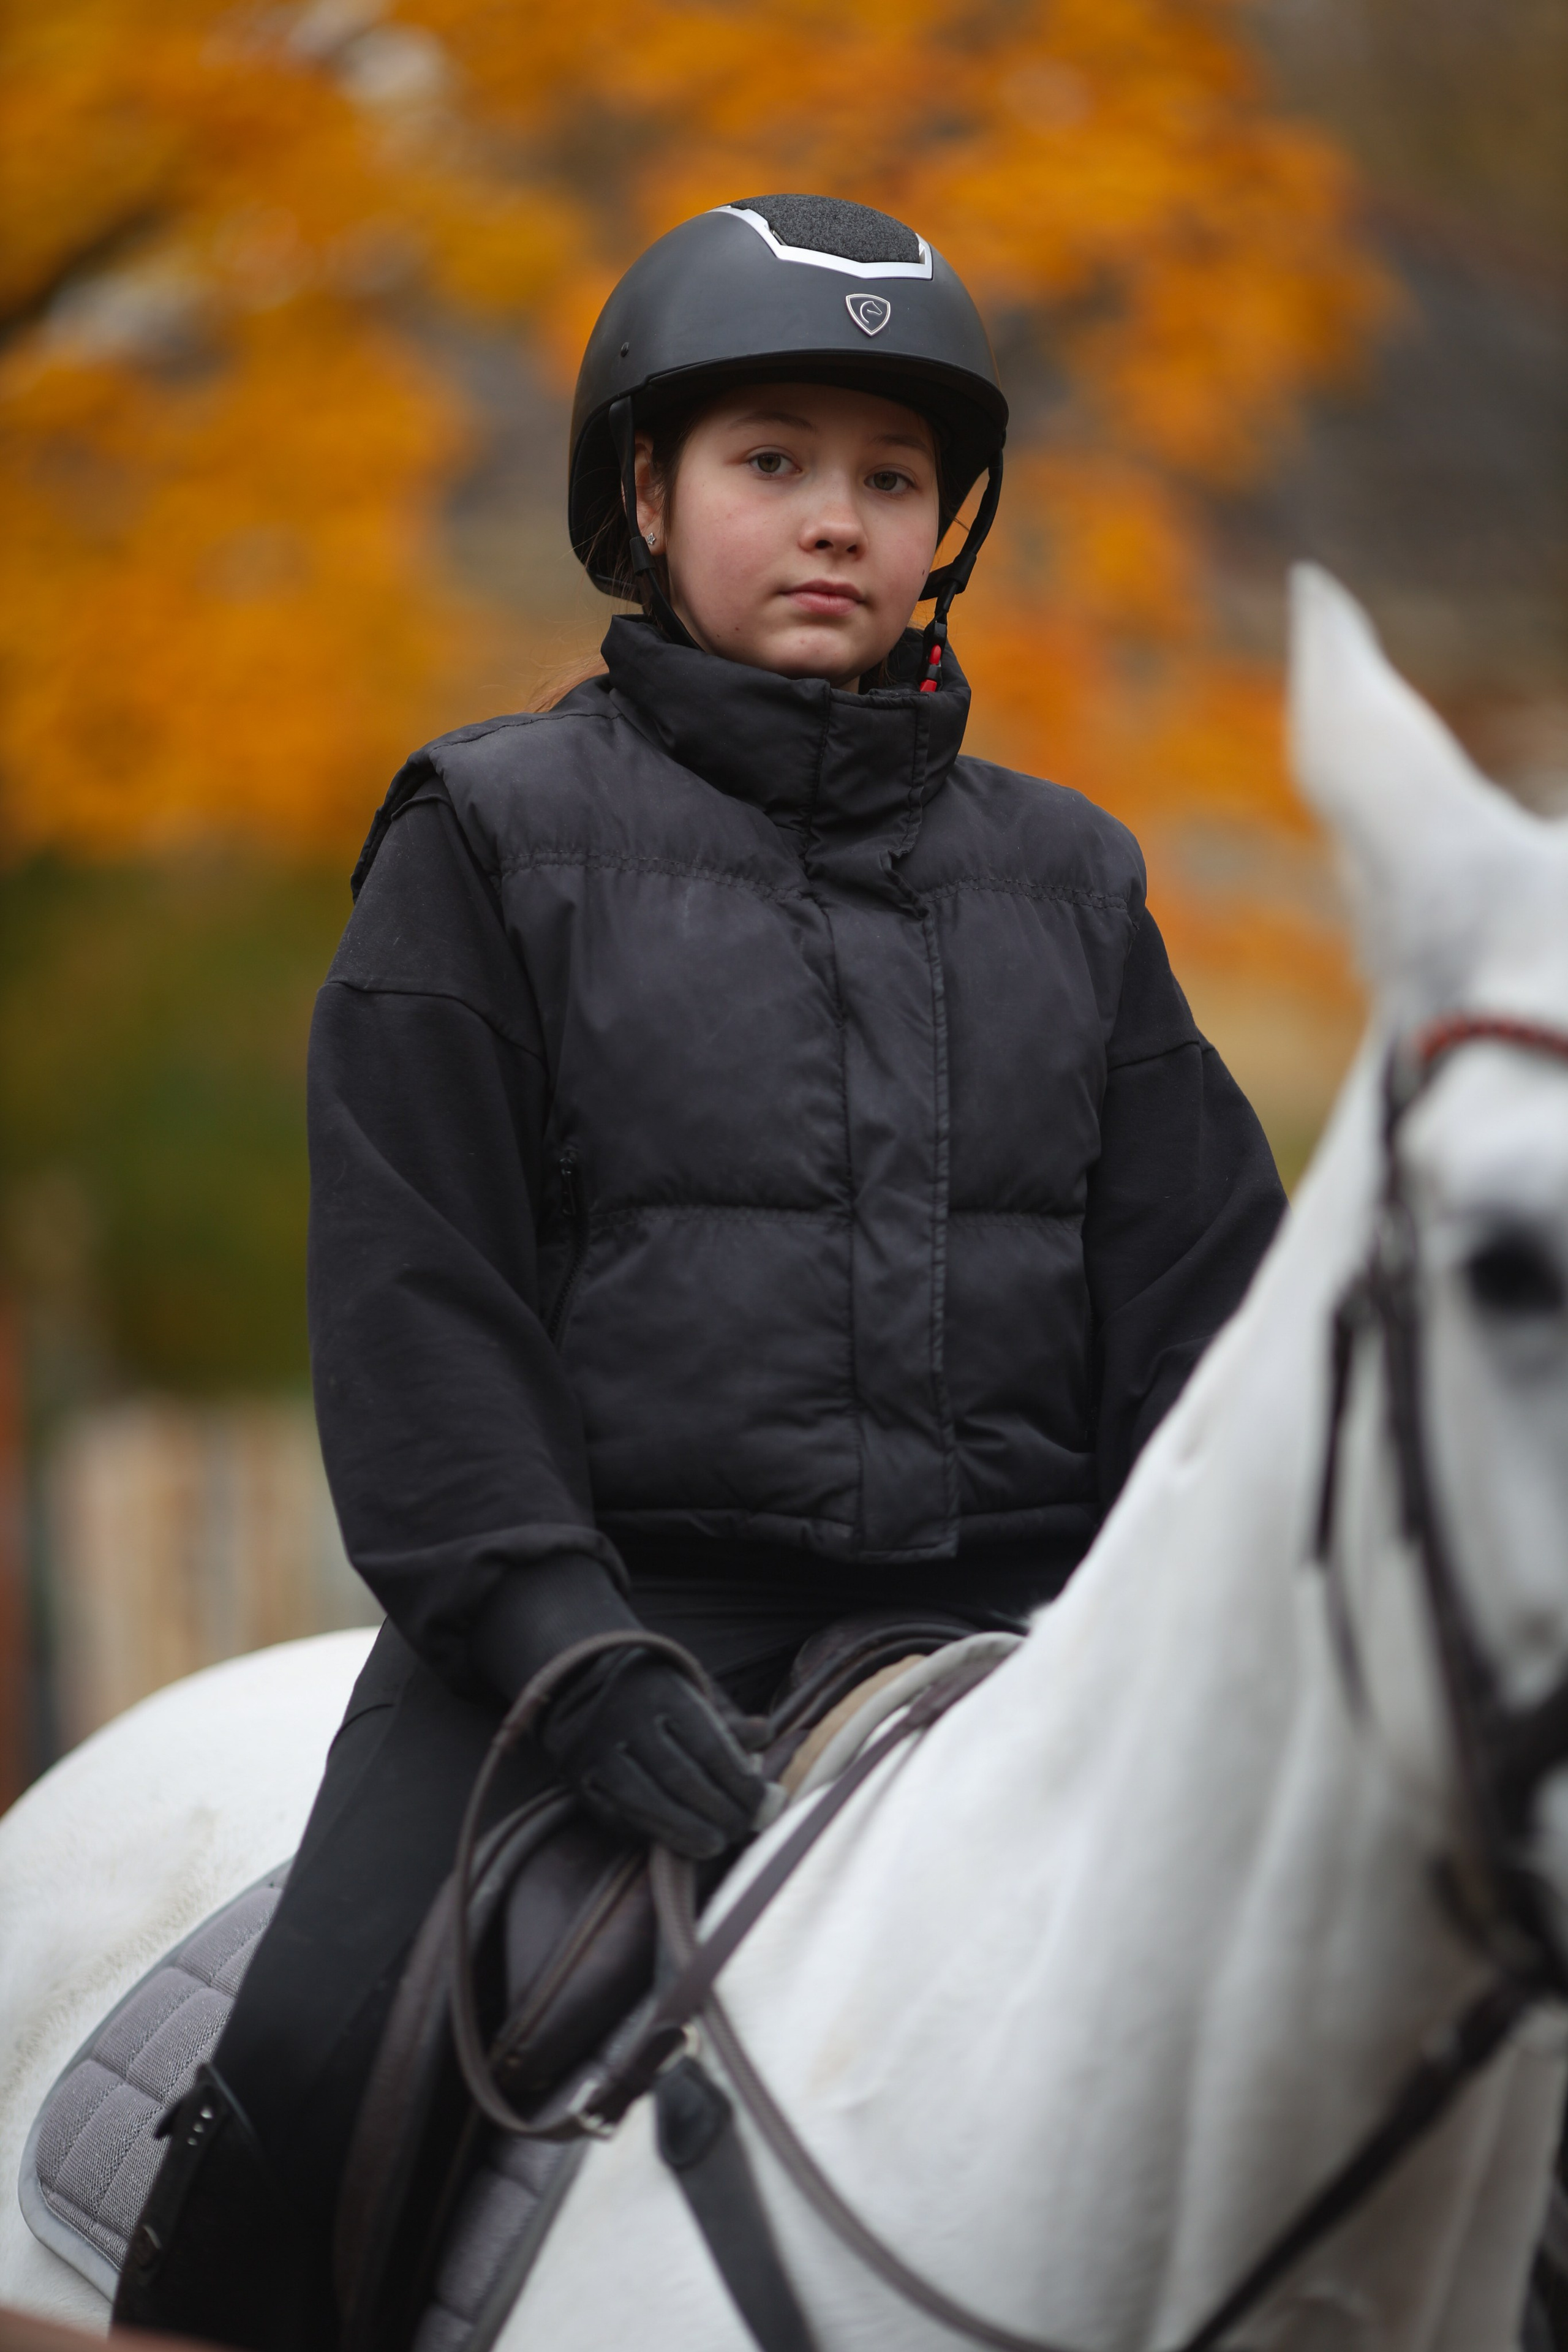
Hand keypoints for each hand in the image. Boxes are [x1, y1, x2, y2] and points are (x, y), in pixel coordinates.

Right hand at [541, 1649, 765, 1858]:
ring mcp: (594, 1746)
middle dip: (718, 1810)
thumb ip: (728, 1720)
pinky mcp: (577, 1775)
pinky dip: (649, 1831)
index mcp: (661, 1689)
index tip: (763, 1802)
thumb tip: (765, 1735)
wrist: (582, 1682)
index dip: (740, 1781)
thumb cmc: (657, 1694)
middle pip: (679, 1775)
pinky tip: (675, 1840)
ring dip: (684, 1830)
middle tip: (742, 1830)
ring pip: (644, 1799)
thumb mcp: (695, 1691)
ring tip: (714, 1845)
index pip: (709, 1744)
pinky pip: (614, 1813)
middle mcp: (623, 1715)